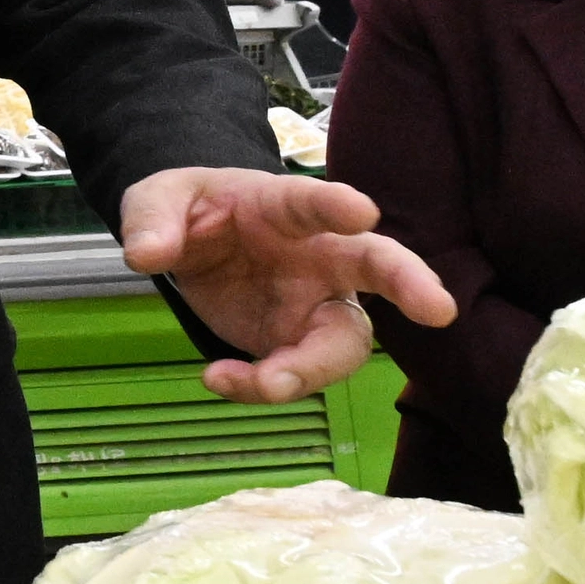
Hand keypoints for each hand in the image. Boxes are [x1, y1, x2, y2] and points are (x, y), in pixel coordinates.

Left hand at [120, 167, 458, 402]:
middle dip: (410, 285)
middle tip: (438, 309)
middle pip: (376, 268)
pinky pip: (296, 374)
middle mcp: (318, 254)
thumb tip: (146, 253)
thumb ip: (151, 218)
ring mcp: (314, 303)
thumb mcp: (158, 197)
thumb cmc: (192, 208)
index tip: (363, 212)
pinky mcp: (295, 343)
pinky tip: (220, 378)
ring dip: (310, 370)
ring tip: (261, 383)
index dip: (339, 205)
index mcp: (285, 207)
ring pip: (342, 342)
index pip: (315, 202)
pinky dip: (261, 386)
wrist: (192, 241)